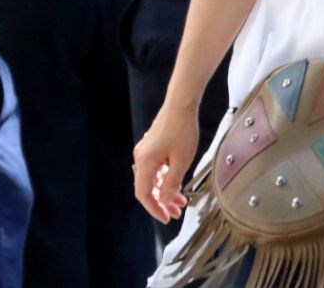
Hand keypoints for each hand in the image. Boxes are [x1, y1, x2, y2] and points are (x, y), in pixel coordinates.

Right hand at [133, 103, 199, 223]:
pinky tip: (177, 182)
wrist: (181, 104)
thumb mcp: (181, 161)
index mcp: (145, 164)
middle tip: (177, 213)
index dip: (154, 208)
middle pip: (148, 187)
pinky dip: (165, 178)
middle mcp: (140, 158)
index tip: (167, 218)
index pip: (144, 194)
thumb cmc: (182, 130)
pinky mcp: (152, 146)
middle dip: (162, 202)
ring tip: (181, 201)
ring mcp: (145, 152)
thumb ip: (171, 183)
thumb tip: (165, 201)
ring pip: (153, 178)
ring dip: (166, 190)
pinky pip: (156, 168)